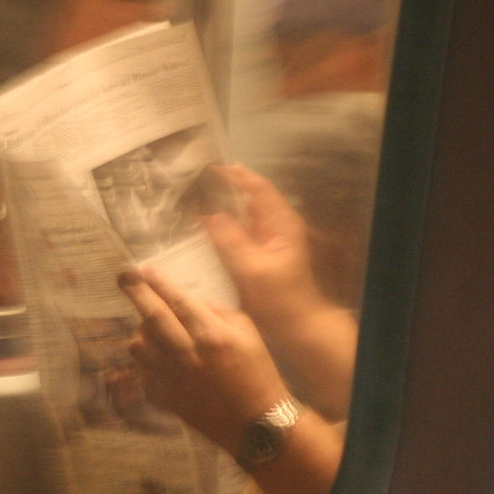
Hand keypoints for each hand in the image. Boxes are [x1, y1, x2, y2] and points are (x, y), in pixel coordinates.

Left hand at [122, 266, 289, 456]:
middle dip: (135, 293)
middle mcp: (187, 354)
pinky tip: (157, 355)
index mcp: (211, 335)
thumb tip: (190, 301)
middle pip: (152, 317)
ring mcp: (172, 378)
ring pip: (138, 345)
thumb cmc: (257, 373)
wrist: (254, 423)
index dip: (158, 282)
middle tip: (124, 277)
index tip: (144, 269)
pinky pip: (142, 370)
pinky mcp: (165, 397)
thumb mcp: (248, 333)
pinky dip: (145, 358)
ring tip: (149, 326)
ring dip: (140, 330)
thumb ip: (218, 312)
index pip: (178, 300)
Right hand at [205, 165, 322, 334]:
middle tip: (196, 184)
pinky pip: (240, 233)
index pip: (259, 189)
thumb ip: (232, 241)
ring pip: (243, 215)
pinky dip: (224, 227)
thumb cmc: (282, 299)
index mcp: (282, 223)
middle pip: (250, 198)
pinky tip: (204, 229)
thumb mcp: (253, 269)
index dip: (237, 176)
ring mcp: (269, 239)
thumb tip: (211, 215)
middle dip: (226, 190)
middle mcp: (277, 226)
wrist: (298, 325)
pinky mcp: (261, 253)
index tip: (212, 169)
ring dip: (223, 208)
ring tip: (195, 201)